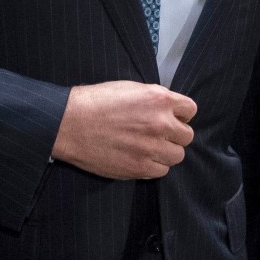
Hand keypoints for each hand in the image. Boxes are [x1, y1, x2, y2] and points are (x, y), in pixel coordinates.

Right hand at [52, 82, 194, 179]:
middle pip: (186, 136)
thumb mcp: (130, 88)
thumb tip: (169, 110)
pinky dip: (153, 165)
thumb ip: (154, 99)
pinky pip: (161, 171)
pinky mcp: (140, 167)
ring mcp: (151, 148)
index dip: (180, 115)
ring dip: (165, 152)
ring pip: (177, 156)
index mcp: (159, 99)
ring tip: (148, 148)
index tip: (172, 118)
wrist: (70, 124)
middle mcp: (160, 124)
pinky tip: (139, 157)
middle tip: (157, 135)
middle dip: (174, 135)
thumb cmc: (95, 102)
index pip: (190, 110)